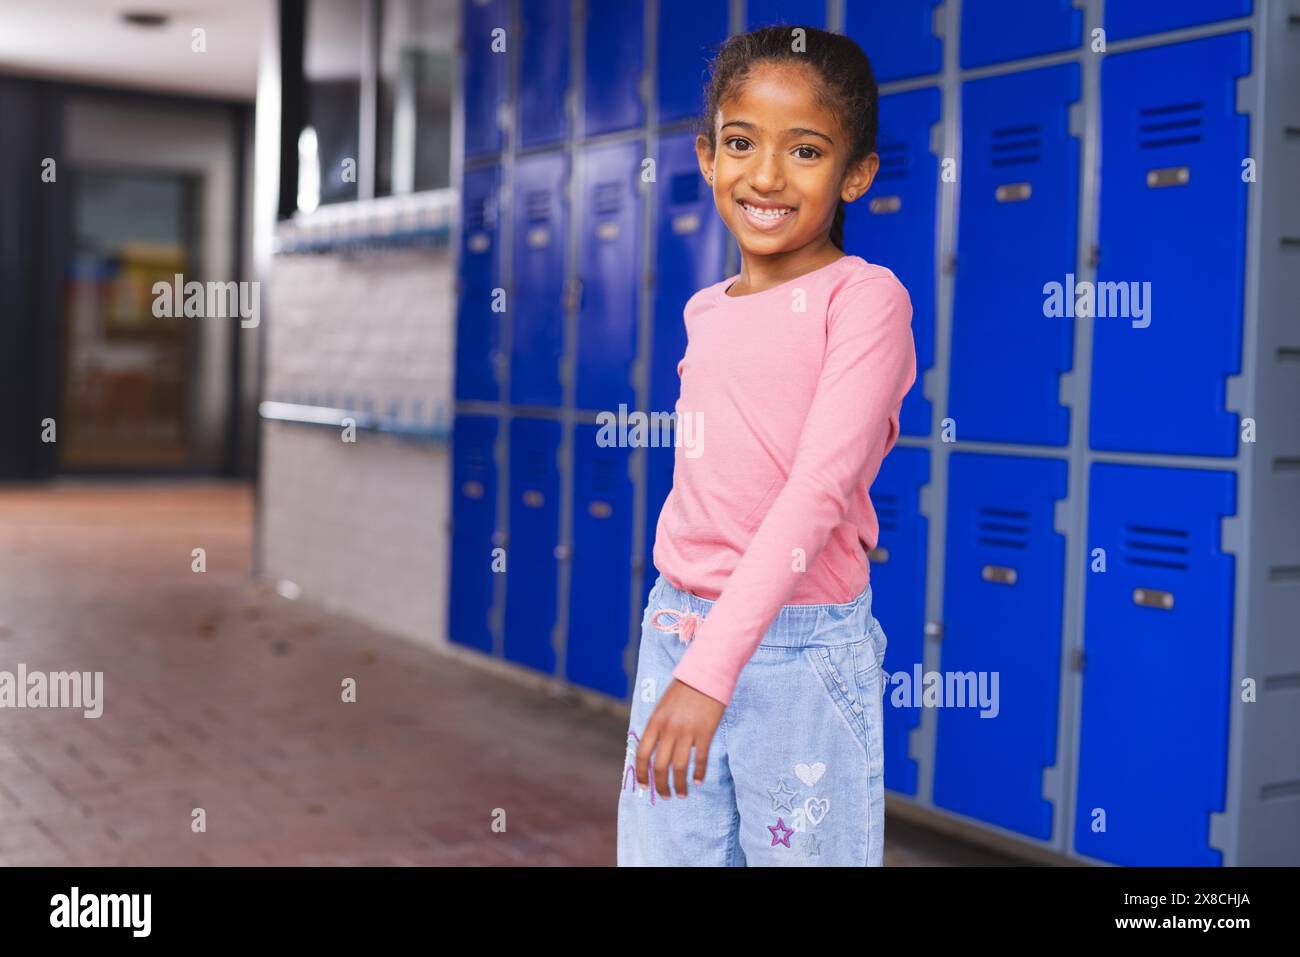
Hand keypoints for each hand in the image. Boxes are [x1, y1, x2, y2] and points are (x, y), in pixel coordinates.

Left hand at [635, 680, 726, 799]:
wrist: (707, 673)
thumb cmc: (684, 688)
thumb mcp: (663, 706)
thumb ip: (658, 727)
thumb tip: (655, 749)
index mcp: (655, 721)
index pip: (643, 754)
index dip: (642, 773)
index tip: (645, 786)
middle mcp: (669, 729)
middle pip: (660, 765)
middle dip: (661, 785)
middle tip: (665, 796)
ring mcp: (687, 731)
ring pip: (680, 767)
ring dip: (679, 784)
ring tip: (681, 794)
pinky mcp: (705, 732)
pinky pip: (700, 758)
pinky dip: (698, 773)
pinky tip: (698, 781)